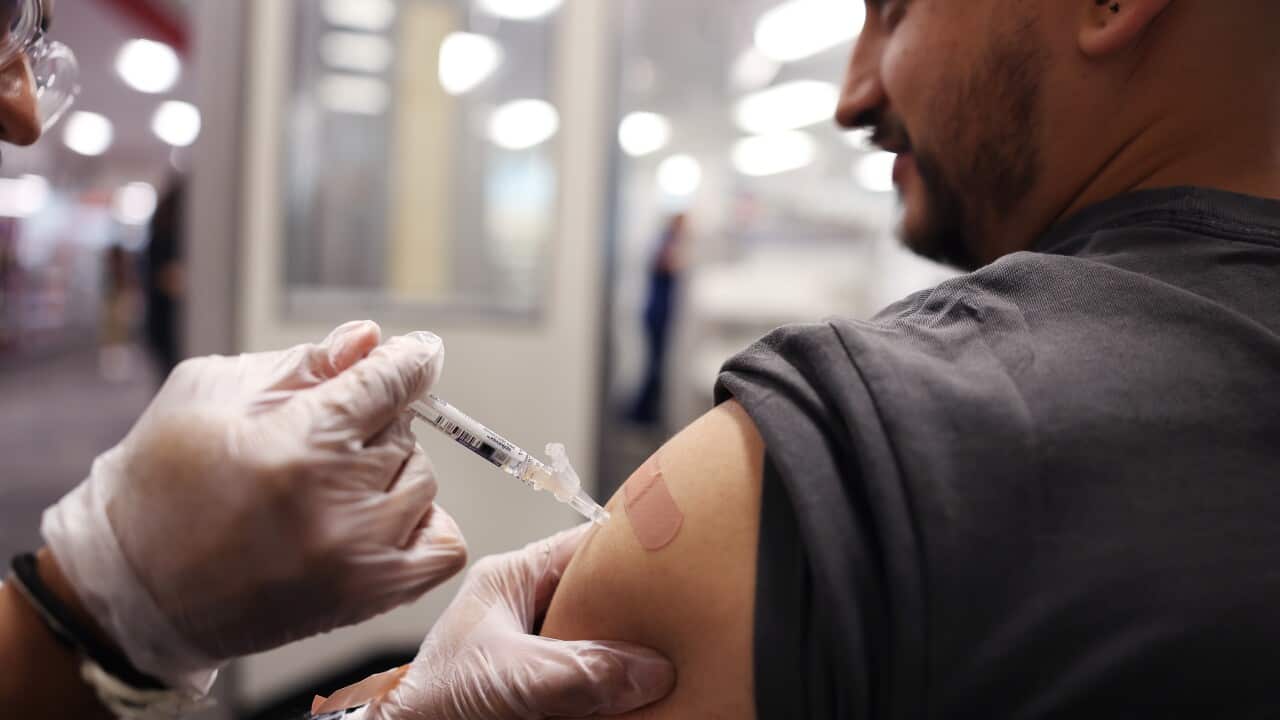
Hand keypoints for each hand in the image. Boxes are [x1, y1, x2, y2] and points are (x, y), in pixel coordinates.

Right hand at [41, 322, 467, 691]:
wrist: (130, 590)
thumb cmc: (159, 481)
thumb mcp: (211, 394)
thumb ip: (302, 363)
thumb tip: (369, 339)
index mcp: (298, 445)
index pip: (388, 384)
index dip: (407, 361)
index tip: (419, 352)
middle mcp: (338, 505)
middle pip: (403, 431)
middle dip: (372, 421)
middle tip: (324, 436)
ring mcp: (358, 559)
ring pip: (421, 482)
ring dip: (390, 472)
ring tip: (334, 481)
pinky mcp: (367, 599)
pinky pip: (443, 547)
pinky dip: (421, 524)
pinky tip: (377, 516)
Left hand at [368, 525, 675, 719]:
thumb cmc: (429, 703)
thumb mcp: (509, 677)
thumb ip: (577, 670)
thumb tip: (648, 669)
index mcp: (514, 578)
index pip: (588, 546)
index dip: (634, 549)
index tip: (678, 559)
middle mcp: (530, 608)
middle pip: (605, 597)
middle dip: (641, 612)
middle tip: (683, 620)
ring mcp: (540, 650)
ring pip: (605, 642)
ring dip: (633, 657)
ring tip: (675, 658)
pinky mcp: (546, 688)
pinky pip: (596, 681)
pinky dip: (619, 690)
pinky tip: (645, 696)